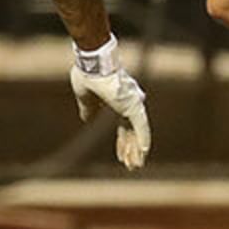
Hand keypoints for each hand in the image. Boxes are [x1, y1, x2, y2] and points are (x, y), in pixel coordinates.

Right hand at [70, 40, 151, 168]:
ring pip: (138, 133)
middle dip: (131, 151)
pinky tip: (144, 152)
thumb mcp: (85, 97)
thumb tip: (87, 119)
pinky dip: (142, 139)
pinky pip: (141, 126)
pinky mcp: (133, 105)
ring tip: (136, 166)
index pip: (124, 128)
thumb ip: (88, 109)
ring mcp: (132, 105)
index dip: (123, 143)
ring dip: (137, 151)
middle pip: (132, 134)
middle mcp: (128, 106)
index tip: (121, 156)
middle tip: (132, 166)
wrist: (93, 62)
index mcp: (118, 104)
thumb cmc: (88, 74)